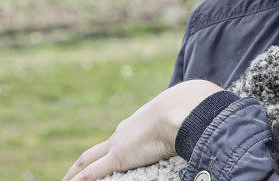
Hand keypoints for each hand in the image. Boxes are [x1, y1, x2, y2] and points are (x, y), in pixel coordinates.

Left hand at [62, 79, 224, 180]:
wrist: (188, 106)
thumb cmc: (195, 105)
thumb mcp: (189, 112)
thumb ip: (191, 119)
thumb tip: (208, 117)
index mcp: (140, 122)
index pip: (119, 137)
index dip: (110, 149)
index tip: (106, 157)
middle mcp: (124, 132)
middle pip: (96, 150)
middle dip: (83, 163)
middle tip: (70, 175)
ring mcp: (119, 144)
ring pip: (86, 161)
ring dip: (72, 173)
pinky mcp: (119, 157)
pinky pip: (90, 174)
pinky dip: (77, 180)